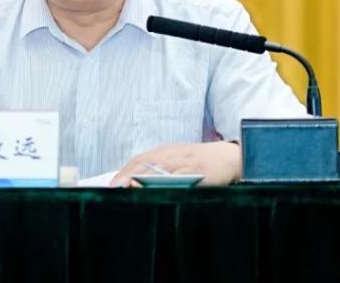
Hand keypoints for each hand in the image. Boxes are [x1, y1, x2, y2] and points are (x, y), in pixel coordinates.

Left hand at [110, 141, 241, 187]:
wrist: (227, 157)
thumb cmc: (198, 161)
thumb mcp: (177, 160)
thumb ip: (158, 168)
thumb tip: (133, 182)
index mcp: (165, 151)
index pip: (139, 160)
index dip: (124, 172)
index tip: (112, 184)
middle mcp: (173, 154)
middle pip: (146, 164)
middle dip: (129, 175)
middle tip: (116, 187)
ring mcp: (185, 162)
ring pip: (162, 170)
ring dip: (145, 179)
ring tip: (131, 187)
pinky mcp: (199, 172)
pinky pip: (182, 177)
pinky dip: (169, 182)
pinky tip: (159, 189)